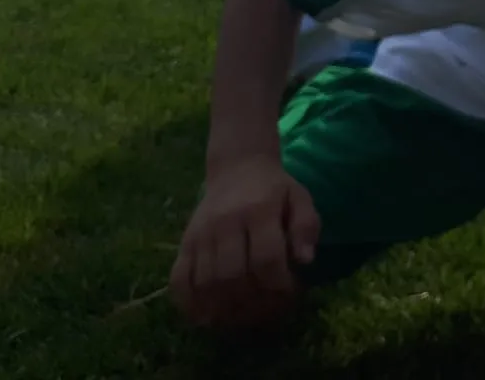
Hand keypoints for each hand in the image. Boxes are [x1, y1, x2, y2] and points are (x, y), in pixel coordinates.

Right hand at [170, 157, 318, 327]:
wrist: (238, 168)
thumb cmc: (275, 189)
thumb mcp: (300, 199)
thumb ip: (306, 226)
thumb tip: (305, 260)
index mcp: (259, 210)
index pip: (266, 258)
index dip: (278, 285)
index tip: (289, 293)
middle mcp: (225, 223)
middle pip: (232, 275)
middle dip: (251, 301)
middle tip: (266, 309)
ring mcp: (201, 234)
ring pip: (205, 282)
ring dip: (223, 308)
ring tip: (242, 316)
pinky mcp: (184, 242)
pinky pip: (178, 279)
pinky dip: (188, 303)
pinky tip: (205, 316)